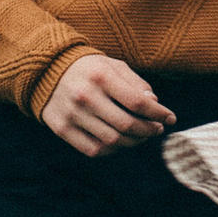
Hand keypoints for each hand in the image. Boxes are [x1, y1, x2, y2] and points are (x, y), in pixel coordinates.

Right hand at [42, 51, 176, 154]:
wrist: (46, 71)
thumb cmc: (89, 69)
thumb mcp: (113, 65)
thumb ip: (136, 83)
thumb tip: (154, 102)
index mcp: (101, 77)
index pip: (138, 102)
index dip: (159, 113)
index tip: (170, 118)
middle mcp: (85, 96)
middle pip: (127, 125)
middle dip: (149, 130)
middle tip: (157, 129)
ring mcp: (72, 115)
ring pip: (112, 141)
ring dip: (134, 142)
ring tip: (142, 136)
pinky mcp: (62, 129)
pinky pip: (94, 150)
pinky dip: (112, 150)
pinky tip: (121, 143)